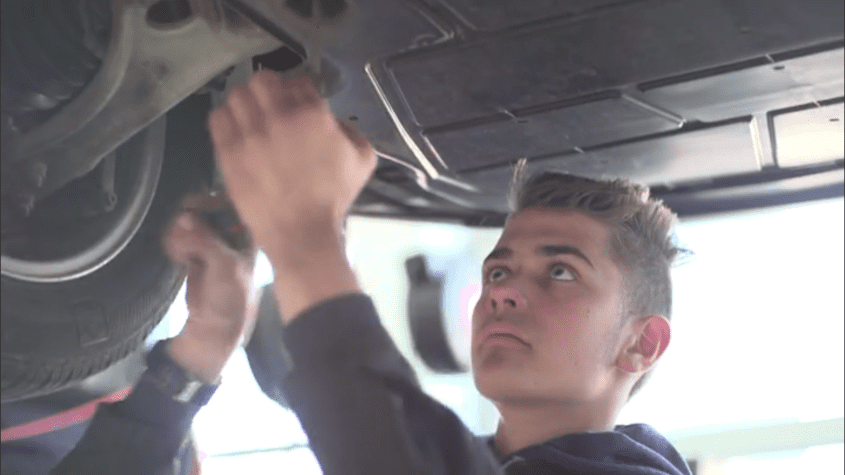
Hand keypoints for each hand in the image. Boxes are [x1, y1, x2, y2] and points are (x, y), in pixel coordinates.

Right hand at [161, 211, 259, 382]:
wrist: (213, 328)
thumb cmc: (230, 298)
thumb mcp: (224, 267)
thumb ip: (205, 240)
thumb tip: (184, 216)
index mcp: (247, 234)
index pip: (228, 204)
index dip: (208, 202)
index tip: (188, 208)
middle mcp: (230, 234)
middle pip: (203, 209)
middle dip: (188, 220)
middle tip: (179, 234)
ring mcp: (211, 242)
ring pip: (187, 221)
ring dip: (178, 233)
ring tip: (179, 253)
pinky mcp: (194, 252)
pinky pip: (179, 236)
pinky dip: (174, 242)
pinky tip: (176, 256)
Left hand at [208, 70, 376, 264]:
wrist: (301, 231)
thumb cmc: (333, 198)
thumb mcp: (361, 160)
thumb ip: (351, 130)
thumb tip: (332, 120)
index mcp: (313, 115)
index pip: (298, 82)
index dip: (298, 90)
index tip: (297, 104)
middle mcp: (278, 118)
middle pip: (263, 81)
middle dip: (270, 89)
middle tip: (272, 104)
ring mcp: (250, 134)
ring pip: (237, 95)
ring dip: (246, 101)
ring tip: (252, 116)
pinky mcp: (229, 152)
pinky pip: (218, 118)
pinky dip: (227, 118)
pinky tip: (237, 129)